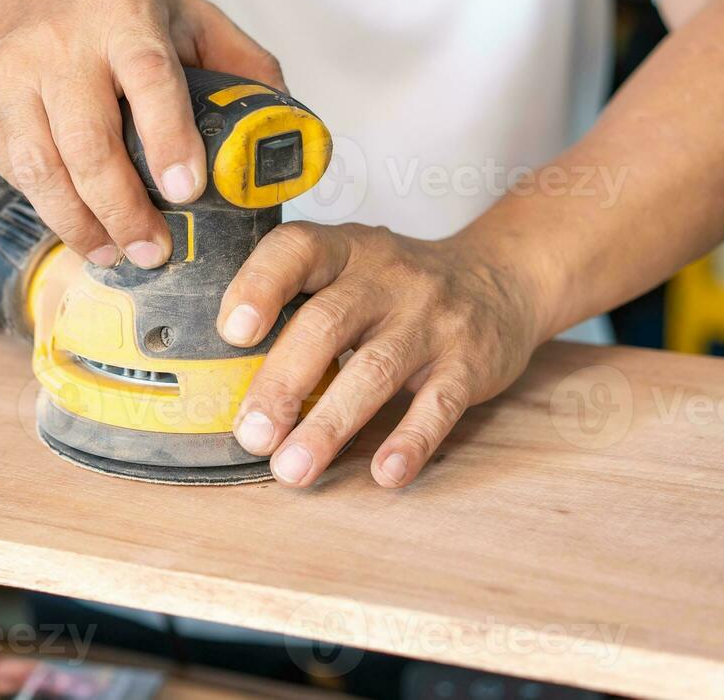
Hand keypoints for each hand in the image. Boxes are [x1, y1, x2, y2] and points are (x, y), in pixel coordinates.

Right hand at [0, 0, 282, 268]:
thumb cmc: (111, 10)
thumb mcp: (182, 14)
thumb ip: (241, 61)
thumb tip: (288, 126)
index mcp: (124, 14)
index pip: (150, 77)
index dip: (169, 137)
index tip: (187, 191)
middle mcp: (61, 40)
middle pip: (88, 140)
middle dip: (123, 209)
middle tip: (154, 251)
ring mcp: (11, 72)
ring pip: (41, 167)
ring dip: (81, 223)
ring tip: (115, 253)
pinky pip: (13, 170)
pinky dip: (48, 208)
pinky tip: (80, 227)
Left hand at [218, 223, 550, 487]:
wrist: (501, 277)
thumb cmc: (398, 285)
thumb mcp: (350, 267)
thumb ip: (298, 303)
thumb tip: (222, 375)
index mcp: (345, 249)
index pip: (296, 250)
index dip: (259, 286)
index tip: (231, 333)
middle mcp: (386, 277)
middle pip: (326, 325)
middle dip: (282, 383)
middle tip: (251, 434)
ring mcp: (430, 319)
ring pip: (374, 370)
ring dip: (329, 425)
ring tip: (292, 469)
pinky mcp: (469, 362)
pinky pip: (439, 404)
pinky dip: (410, 440)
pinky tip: (384, 473)